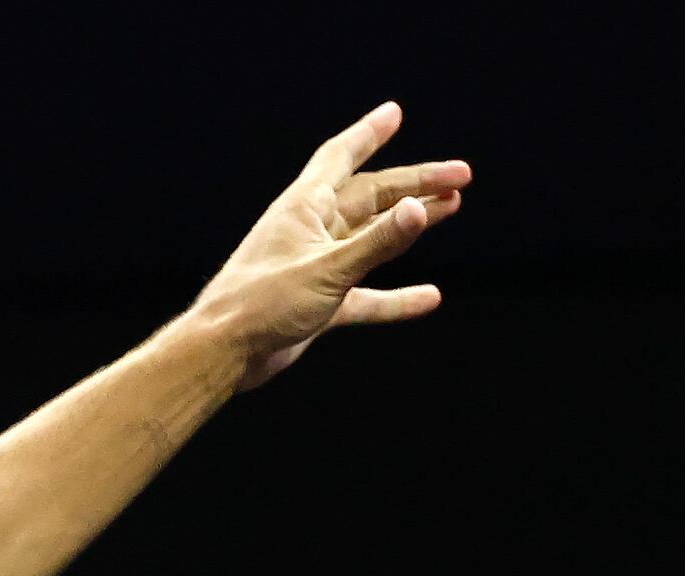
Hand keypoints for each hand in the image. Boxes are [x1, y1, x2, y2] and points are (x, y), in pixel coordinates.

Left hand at [188, 101, 470, 388]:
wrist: (224, 354)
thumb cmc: (261, 305)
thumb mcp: (327, 270)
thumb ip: (376, 242)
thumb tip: (420, 207)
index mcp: (305, 208)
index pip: (341, 157)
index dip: (369, 134)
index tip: (395, 113)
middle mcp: (311, 229)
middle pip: (371, 196)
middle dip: (414, 183)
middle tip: (460, 177)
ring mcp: (317, 266)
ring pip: (373, 239)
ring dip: (410, 225)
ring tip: (450, 208)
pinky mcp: (319, 302)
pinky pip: (366, 295)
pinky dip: (396, 297)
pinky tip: (428, 297)